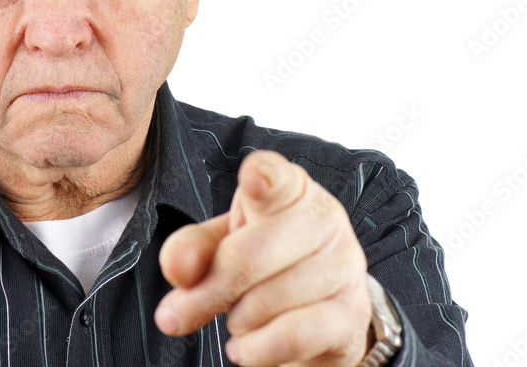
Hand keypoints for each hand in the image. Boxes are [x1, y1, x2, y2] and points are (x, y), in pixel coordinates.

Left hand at [154, 150, 372, 365]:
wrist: (320, 316)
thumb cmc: (268, 264)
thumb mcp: (223, 245)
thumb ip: (193, 249)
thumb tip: (176, 268)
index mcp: (288, 190)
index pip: (275, 178)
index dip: (263, 177)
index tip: (253, 177)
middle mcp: (322, 219)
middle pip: (248, 256)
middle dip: (207, 292)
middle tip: (175, 314)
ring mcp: (343, 266)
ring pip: (264, 302)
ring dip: (238, 321)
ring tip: (242, 317)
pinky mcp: (350, 314)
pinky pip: (291, 337)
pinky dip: (257, 349)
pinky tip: (248, 347)